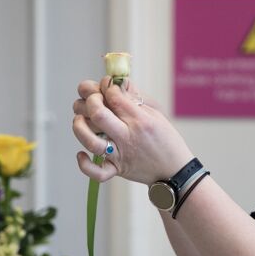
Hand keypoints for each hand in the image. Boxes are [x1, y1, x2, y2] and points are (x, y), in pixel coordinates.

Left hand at [72, 77, 193, 183]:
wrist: (175, 170)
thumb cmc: (166, 140)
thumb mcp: (156, 114)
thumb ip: (135, 99)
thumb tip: (117, 83)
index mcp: (140, 120)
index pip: (114, 96)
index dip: (106, 86)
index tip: (107, 86)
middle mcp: (128, 137)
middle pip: (98, 114)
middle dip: (90, 100)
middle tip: (93, 99)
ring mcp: (120, 155)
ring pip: (91, 141)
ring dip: (79, 127)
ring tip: (80, 119)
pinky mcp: (117, 170)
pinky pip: (97, 172)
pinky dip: (85, 164)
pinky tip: (81, 154)